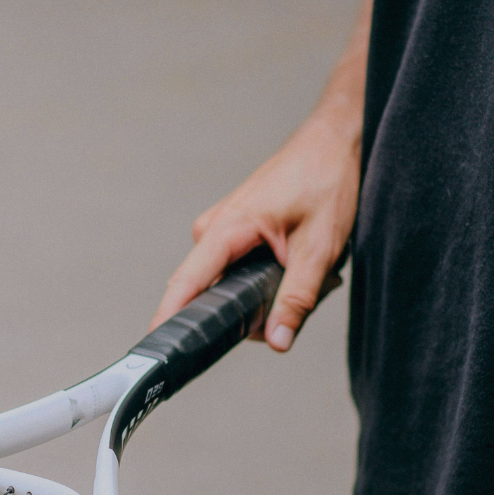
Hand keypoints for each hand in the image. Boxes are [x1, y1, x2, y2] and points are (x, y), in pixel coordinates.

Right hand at [149, 109, 359, 351]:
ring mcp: (221, 227)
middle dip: (249, 311)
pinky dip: (262, 278)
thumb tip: (276, 341)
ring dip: (261, 293)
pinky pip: (234, 270)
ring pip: (227, 284)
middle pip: (210, 293)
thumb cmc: (327, 182)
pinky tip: (292, 263)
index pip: (186, 284)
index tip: (158, 352)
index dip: (170, 320)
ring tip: (302, 271)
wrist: (335, 142)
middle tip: (297, 298)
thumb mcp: (320, 249)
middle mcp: (214, 227)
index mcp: (228, 228)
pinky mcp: (232, 229)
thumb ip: (296, 299)